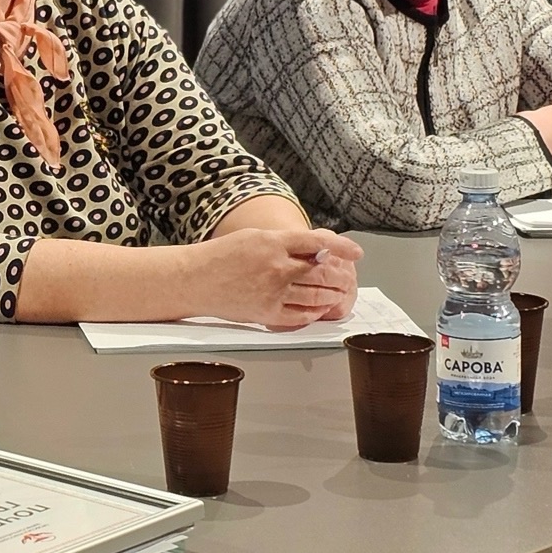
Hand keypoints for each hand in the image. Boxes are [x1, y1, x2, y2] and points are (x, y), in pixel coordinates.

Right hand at [205, 228, 362, 329]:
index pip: (318, 243)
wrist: (195, 279)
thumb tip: (316, 249)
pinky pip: (301, 315)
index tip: (356, 252)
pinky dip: (315, 312)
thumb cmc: (222, 256)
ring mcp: (273, 293)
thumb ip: (286, 243)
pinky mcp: (268, 313)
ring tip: (339, 292)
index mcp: (273, 243)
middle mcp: (277, 268)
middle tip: (348, 277)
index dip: (342, 246)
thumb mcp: (255, 237)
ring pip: (317, 295)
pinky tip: (320, 308)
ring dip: (333, 294)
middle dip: (340, 275)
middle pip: (323, 272)